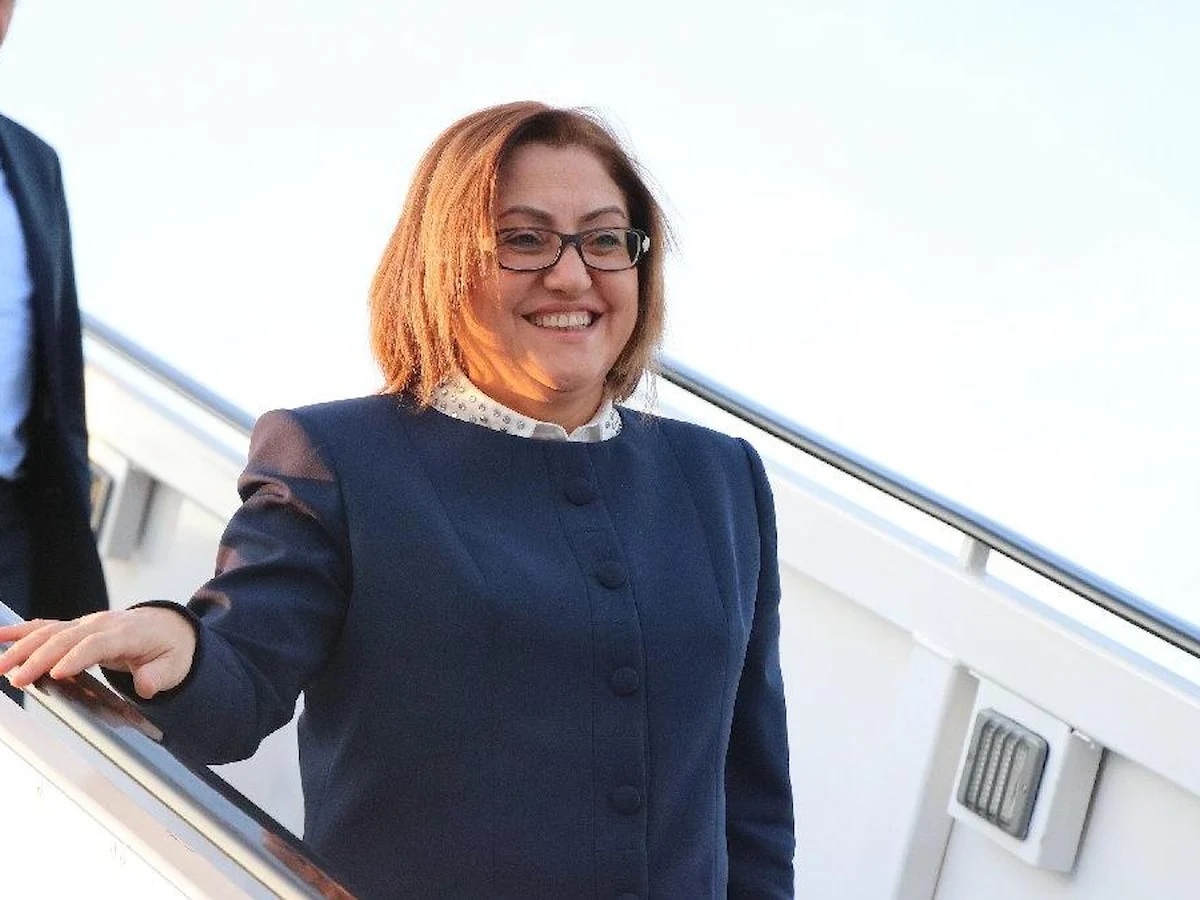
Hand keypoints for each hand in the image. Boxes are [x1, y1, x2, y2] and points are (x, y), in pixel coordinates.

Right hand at [0, 608, 196, 699]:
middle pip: (66, 638)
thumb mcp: (175, 665)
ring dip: (22, 647)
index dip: (76, 657)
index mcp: (128, 633)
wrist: (169, 627)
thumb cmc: (170, 648)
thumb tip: (147, 686)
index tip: (57, 674)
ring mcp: (88, 623)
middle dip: (40, 657)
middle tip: (17, 679)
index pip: (97, 644)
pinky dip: (21, 631)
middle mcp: (103, 624)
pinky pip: (46, 626)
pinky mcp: (76, 627)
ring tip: (0, 667)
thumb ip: (160, 675)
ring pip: (50, 631)